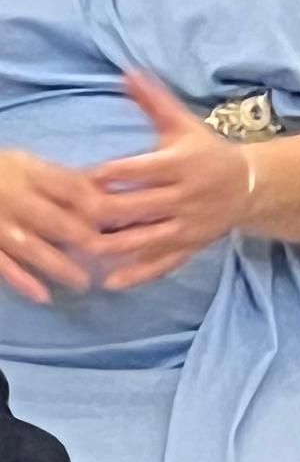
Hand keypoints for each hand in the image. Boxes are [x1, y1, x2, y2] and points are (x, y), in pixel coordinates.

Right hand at [0, 153, 106, 302]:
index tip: (125, 221)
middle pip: (54, 220)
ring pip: (30, 247)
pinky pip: (2, 265)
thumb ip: (67, 178)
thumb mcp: (31, 164)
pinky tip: (44, 297)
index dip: (99, 207)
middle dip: (84, 239)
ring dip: (59, 266)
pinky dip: (22, 281)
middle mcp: (15, 200)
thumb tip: (113, 189)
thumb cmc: (2, 173)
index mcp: (31, 174)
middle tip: (109, 255)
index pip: (72, 189)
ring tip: (84, 284)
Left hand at [81, 74, 249, 290]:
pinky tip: (110, 281)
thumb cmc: (207, 151)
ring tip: (80, 248)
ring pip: (146, 239)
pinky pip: (165, 263)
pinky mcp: (192, 245)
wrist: (252, 184)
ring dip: (111, 246)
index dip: (109, 175)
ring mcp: (190, 224)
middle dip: (101, 214)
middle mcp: (187, 196)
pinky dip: (137, 274)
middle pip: (137, 208)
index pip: (141, 170)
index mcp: (183, 163)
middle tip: (71, 216)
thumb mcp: (183, 125)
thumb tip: (126, 74)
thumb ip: (153, 103)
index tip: (84, 178)